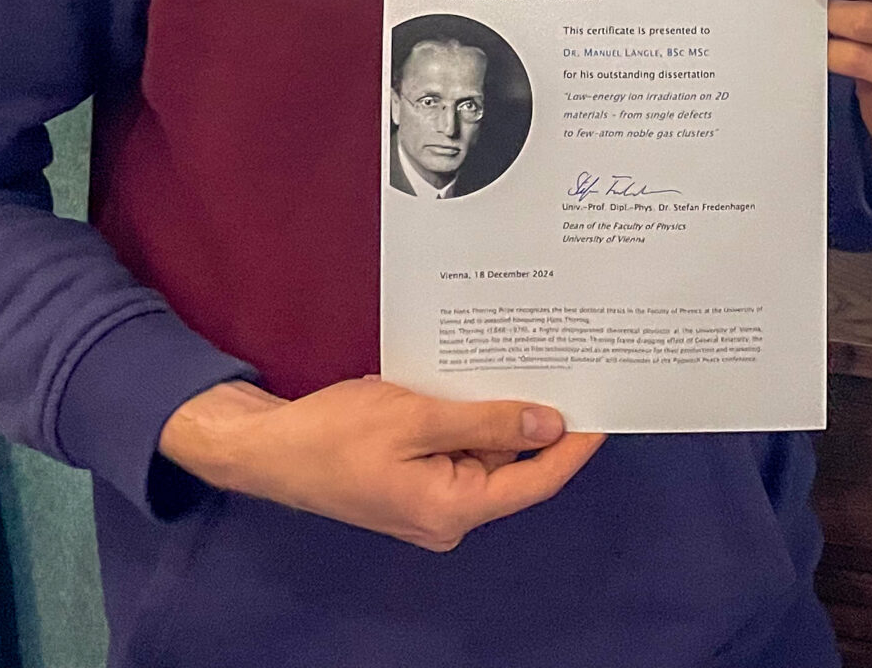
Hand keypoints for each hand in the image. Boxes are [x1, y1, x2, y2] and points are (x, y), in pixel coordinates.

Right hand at [158, 377, 605, 551]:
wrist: (265, 448)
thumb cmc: (334, 434)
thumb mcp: (415, 417)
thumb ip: (485, 421)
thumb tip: (549, 424)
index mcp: (453, 509)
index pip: (535, 481)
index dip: (574, 447)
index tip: (606, 409)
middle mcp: (448, 514)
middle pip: (512, 466)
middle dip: (536, 419)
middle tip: (568, 365)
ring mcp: (429, 499)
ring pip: (484, 452)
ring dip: (498, 411)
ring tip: (525, 357)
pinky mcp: (412, 480)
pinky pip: (456, 448)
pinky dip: (468, 415)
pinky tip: (476, 374)